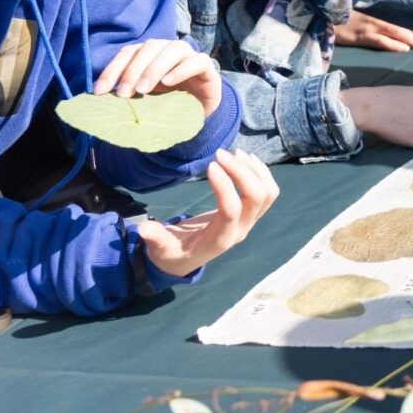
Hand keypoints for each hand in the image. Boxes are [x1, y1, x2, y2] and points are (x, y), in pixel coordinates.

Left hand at [95, 39, 225, 117]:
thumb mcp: (145, 98)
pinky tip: (169, 82)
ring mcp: (189, 55)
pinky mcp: (206, 66)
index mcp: (150, 54)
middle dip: (133, 70)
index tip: (99, 91)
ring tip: (143, 90)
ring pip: (172, 50)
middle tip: (124, 94)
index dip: (112, 69)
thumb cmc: (168, 102)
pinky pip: (196, 61)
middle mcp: (168, 49)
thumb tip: (100, 99)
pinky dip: (181, 70)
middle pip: (149, 47)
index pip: (128, 52)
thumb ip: (129, 93)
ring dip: (155, 68)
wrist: (200, 111)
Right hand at [138, 148, 278, 277]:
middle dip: (242, 172)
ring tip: (234, 153)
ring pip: (268, 193)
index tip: (210, 165)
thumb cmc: (172, 252)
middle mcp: (240, 230)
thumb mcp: (160, 249)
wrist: (186, 259)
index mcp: (218, 240)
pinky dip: (261, 171)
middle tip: (220, 153)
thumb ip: (155, 239)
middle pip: (257, 198)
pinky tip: (244, 158)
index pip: (231, 211)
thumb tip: (143, 229)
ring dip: (255, 169)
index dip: (225, 187)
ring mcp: (249, 221)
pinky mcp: (251, 213)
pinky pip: (268, 191)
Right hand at [333, 12, 412, 52]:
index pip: (403, 19)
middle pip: (403, 25)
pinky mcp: (357, 35)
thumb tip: (392, 26)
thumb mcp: (359, 11)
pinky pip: (377, 40)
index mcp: (378, 11)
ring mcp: (367, 25)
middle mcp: (376, 17)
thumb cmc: (339, 13)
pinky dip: (391, 44)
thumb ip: (375, 16)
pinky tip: (405, 49)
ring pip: (395, 32)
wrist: (318, 12)